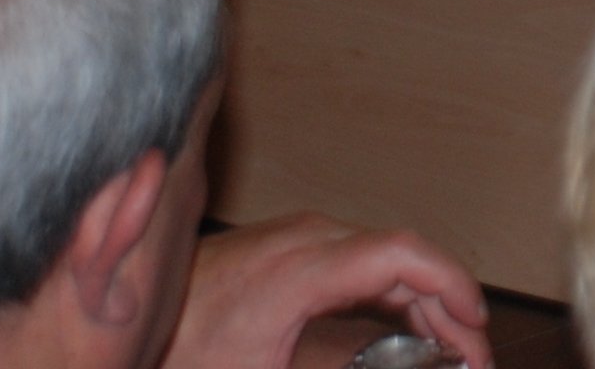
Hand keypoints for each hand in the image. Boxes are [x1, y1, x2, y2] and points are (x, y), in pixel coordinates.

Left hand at [171, 213, 491, 368]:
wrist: (117, 319)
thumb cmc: (179, 354)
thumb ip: (335, 367)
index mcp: (300, 269)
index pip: (401, 255)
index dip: (450, 285)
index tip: (477, 329)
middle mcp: (307, 239)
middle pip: (404, 258)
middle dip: (450, 308)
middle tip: (476, 362)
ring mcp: (299, 237)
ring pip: (387, 258)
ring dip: (425, 302)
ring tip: (454, 352)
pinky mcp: (291, 247)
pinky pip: (362, 260)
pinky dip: (395, 293)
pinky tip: (411, 329)